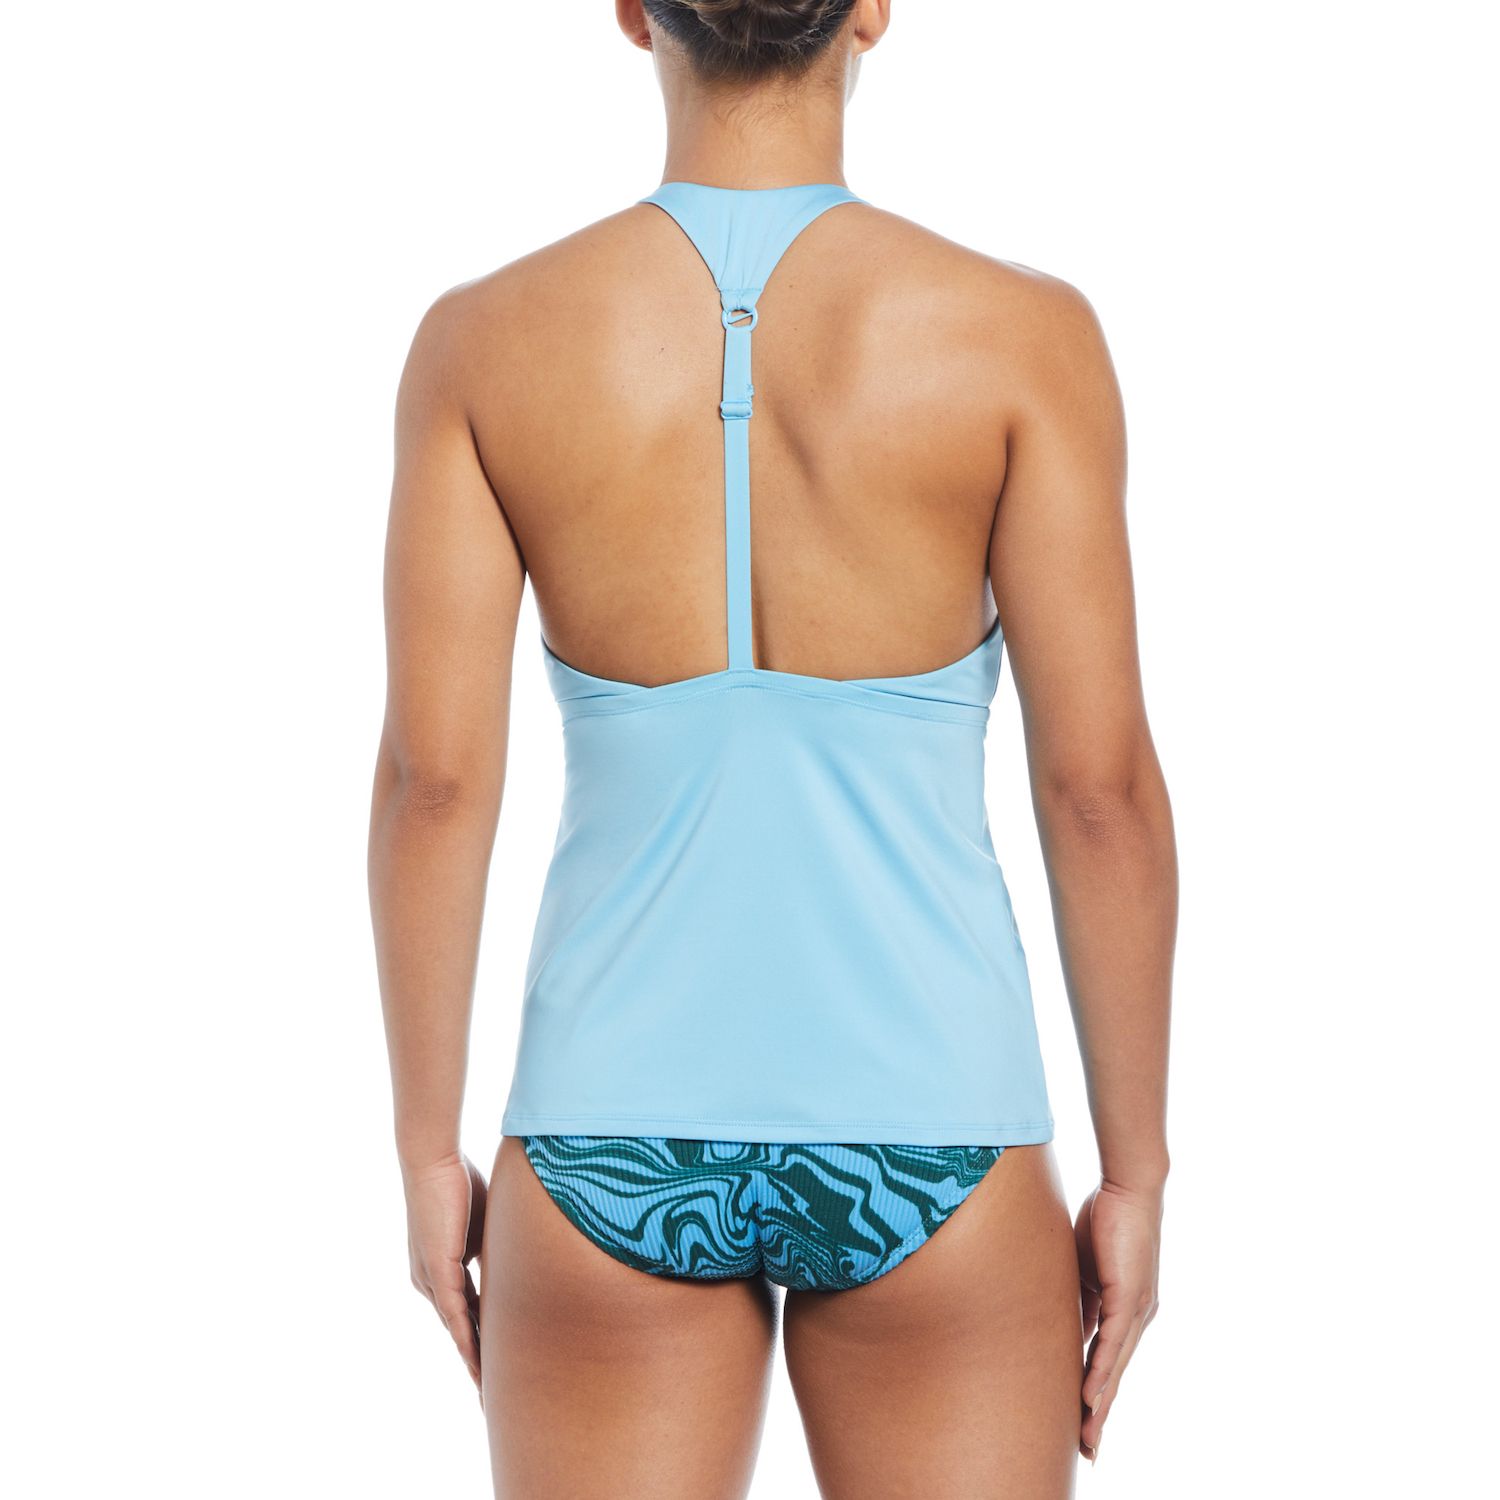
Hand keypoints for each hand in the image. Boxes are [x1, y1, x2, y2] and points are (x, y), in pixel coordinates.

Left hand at [404, 1153, 487, 1387]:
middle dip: (475, 1364)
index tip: (496, 1364)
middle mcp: (431, 1282)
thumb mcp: (485, 1223)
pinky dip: (468, 1340)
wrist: (433, 1161)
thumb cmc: (459, 1181)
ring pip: (456, 1331)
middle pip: (459, 1331)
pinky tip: (478, 1362)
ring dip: (472, 1362)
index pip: (466, 1314)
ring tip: (486, 1392)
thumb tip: (519, 1260)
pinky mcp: (437, 1272)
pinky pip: (456, 1314)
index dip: (481, 1339)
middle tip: (489, 1396)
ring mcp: (431, 1280)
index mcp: (441, 1270)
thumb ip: (495, 1248)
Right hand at [1075, 1178, 1161, 1461]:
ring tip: (1088, 1437)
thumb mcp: (1084, 1268)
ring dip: (1101, 1405)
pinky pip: (1114, 1343)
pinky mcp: (1130, 1297)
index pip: (1106, 1361)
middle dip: (1099, 1415)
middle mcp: (1136, 1317)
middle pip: (1114, 1375)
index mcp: (1123, 1310)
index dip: (1095, 1394)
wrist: (1127, 1188)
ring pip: (1116, 1367)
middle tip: (1086, 1450)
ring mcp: (1136, 1310)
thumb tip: (1060, 1322)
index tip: (1083, 1424)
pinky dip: (1103, 1372)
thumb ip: (1076, 1297)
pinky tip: (1093, 1397)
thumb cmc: (1106, 1218)